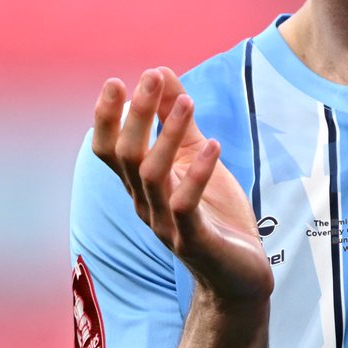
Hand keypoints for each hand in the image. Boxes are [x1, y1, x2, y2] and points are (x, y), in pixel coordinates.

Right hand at [92, 68, 273, 304]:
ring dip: (169, 134)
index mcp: (141, 186)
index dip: (106, 117)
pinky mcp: (195, 241)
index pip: (108, 150)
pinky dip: (197, 173)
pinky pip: (185, 205)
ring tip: (188, 102)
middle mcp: (145, 204)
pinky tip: (214, 146)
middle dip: (136, 114)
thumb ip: (179, 120)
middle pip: (126, 155)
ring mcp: (167, 225)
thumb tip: (161, 72)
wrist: (241, 276)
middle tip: (150, 77)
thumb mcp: (197, 157)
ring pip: (152, 175)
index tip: (116, 82)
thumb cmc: (217, 215)